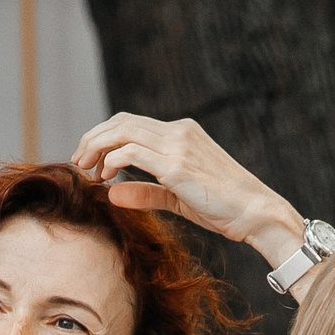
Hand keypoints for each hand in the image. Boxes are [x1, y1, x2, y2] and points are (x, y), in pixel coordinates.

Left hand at [70, 114, 308, 270]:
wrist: (256, 212)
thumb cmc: (223, 207)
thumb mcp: (178, 197)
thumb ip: (146, 192)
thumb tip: (111, 193)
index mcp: (182, 133)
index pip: (131, 123)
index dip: (103, 137)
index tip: (88, 160)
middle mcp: (179, 132)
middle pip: (121, 122)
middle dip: (92, 139)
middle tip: (78, 162)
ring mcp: (178, 146)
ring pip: (122, 132)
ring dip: (97, 148)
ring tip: (86, 169)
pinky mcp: (177, 166)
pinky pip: (132, 153)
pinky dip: (111, 161)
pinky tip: (106, 177)